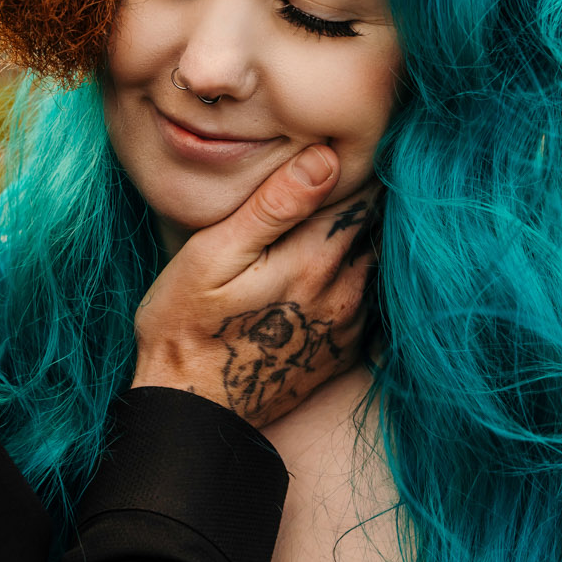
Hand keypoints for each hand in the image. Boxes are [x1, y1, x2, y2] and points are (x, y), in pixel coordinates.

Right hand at [131, 145, 377, 427]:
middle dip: (361, 200)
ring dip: (361, 239)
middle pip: (374, 227)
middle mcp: (345, 291)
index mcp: (315, 259)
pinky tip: (324, 271)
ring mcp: (348, 325)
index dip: (356, 167)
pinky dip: (356, 277)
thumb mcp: (212, 256)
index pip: (362, 194)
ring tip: (331, 219)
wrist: (191, 412)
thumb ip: (273, 206)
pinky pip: (368, 300)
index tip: (341, 148)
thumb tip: (326, 157)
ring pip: (375, 262)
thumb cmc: (186, 326)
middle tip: (340, 176)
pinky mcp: (343, 351)